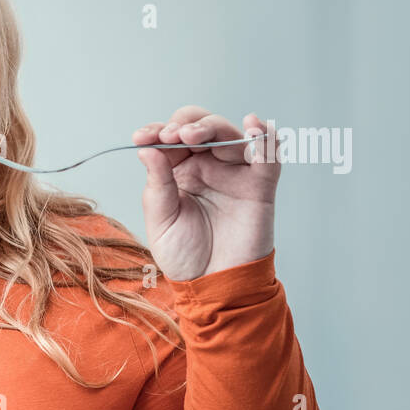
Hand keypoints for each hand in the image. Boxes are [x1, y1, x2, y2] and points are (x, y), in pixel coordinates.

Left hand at [132, 106, 279, 280]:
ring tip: (191, 135)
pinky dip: (265, 136)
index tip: (141, 137)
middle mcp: (208, 165)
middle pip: (201, 127)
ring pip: (229, 134)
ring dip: (211, 127)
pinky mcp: (260, 184)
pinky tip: (253, 125)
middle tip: (171, 137)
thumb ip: (157, 185)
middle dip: (184, 125)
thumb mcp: (161, 221)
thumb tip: (146, 149)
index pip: (171, 137)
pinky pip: (269, 154)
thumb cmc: (185, 255)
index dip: (156, 131)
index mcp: (179, 170)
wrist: (212, 284)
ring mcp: (235, 172)